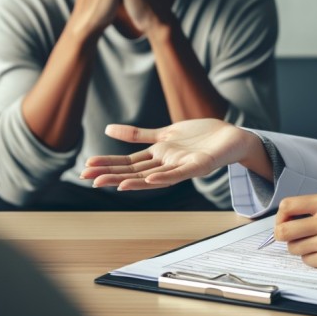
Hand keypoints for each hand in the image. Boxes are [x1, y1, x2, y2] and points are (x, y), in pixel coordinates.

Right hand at [81, 119, 258, 189]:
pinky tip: (151, 178)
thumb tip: (107, 130)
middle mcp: (167, 164)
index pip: (128, 162)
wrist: (231, 137)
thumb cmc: (200, 136)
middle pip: (135, 171)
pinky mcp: (199, 165)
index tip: (86, 169)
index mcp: (158, 156)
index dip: (108, 165)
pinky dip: (165, 177)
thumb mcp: (164, 133)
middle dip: (112, 175)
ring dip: (135, 181)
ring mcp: (182, 166)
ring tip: (116, 185)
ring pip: (154, 176)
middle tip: (89, 179)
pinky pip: (180, 173)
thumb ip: (138, 135)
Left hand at [273, 194, 316, 269]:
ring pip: (293, 248)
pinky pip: (307, 260)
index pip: (287, 206)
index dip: (280, 216)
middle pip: (283, 231)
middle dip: (283, 235)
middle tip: (292, 235)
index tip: (284, 221)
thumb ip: (312, 208)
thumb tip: (282, 220)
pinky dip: (312, 257)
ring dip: (300, 247)